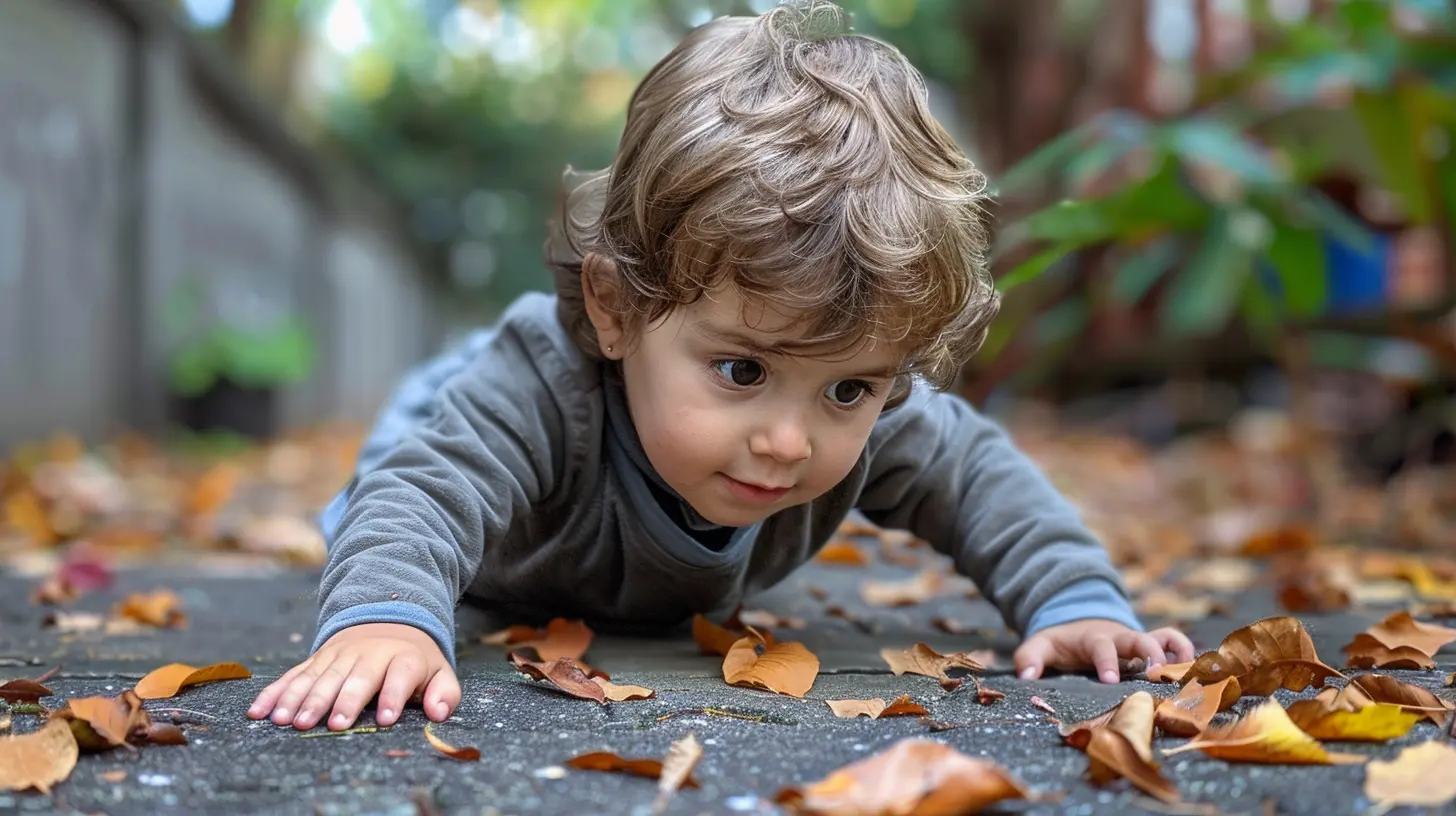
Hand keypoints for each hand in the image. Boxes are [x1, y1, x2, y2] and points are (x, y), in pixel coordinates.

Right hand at [247, 622, 460, 730]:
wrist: (388, 620)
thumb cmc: (414, 660)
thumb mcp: (439, 671)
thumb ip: (445, 692)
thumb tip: (438, 713)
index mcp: (402, 657)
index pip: (400, 674)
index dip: (393, 695)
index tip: (385, 718)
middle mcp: (368, 654)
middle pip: (354, 677)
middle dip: (342, 701)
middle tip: (331, 724)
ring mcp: (338, 656)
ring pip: (319, 677)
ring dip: (303, 699)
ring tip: (291, 722)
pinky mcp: (315, 660)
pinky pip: (292, 676)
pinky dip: (274, 693)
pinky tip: (259, 712)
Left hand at [1014, 620, 1194, 683]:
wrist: (1078, 622)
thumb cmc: (1061, 642)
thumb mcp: (1040, 646)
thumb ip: (1030, 658)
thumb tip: (1026, 677)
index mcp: (1093, 639)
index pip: (1101, 648)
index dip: (1107, 662)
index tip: (1110, 680)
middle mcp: (1120, 638)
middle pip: (1139, 639)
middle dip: (1148, 655)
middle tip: (1155, 676)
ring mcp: (1137, 640)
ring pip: (1162, 637)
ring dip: (1175, 652)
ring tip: (1185, 673)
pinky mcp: (1149, 645)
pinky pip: (1171, 640)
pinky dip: (1184, 649)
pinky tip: (1194, 669)